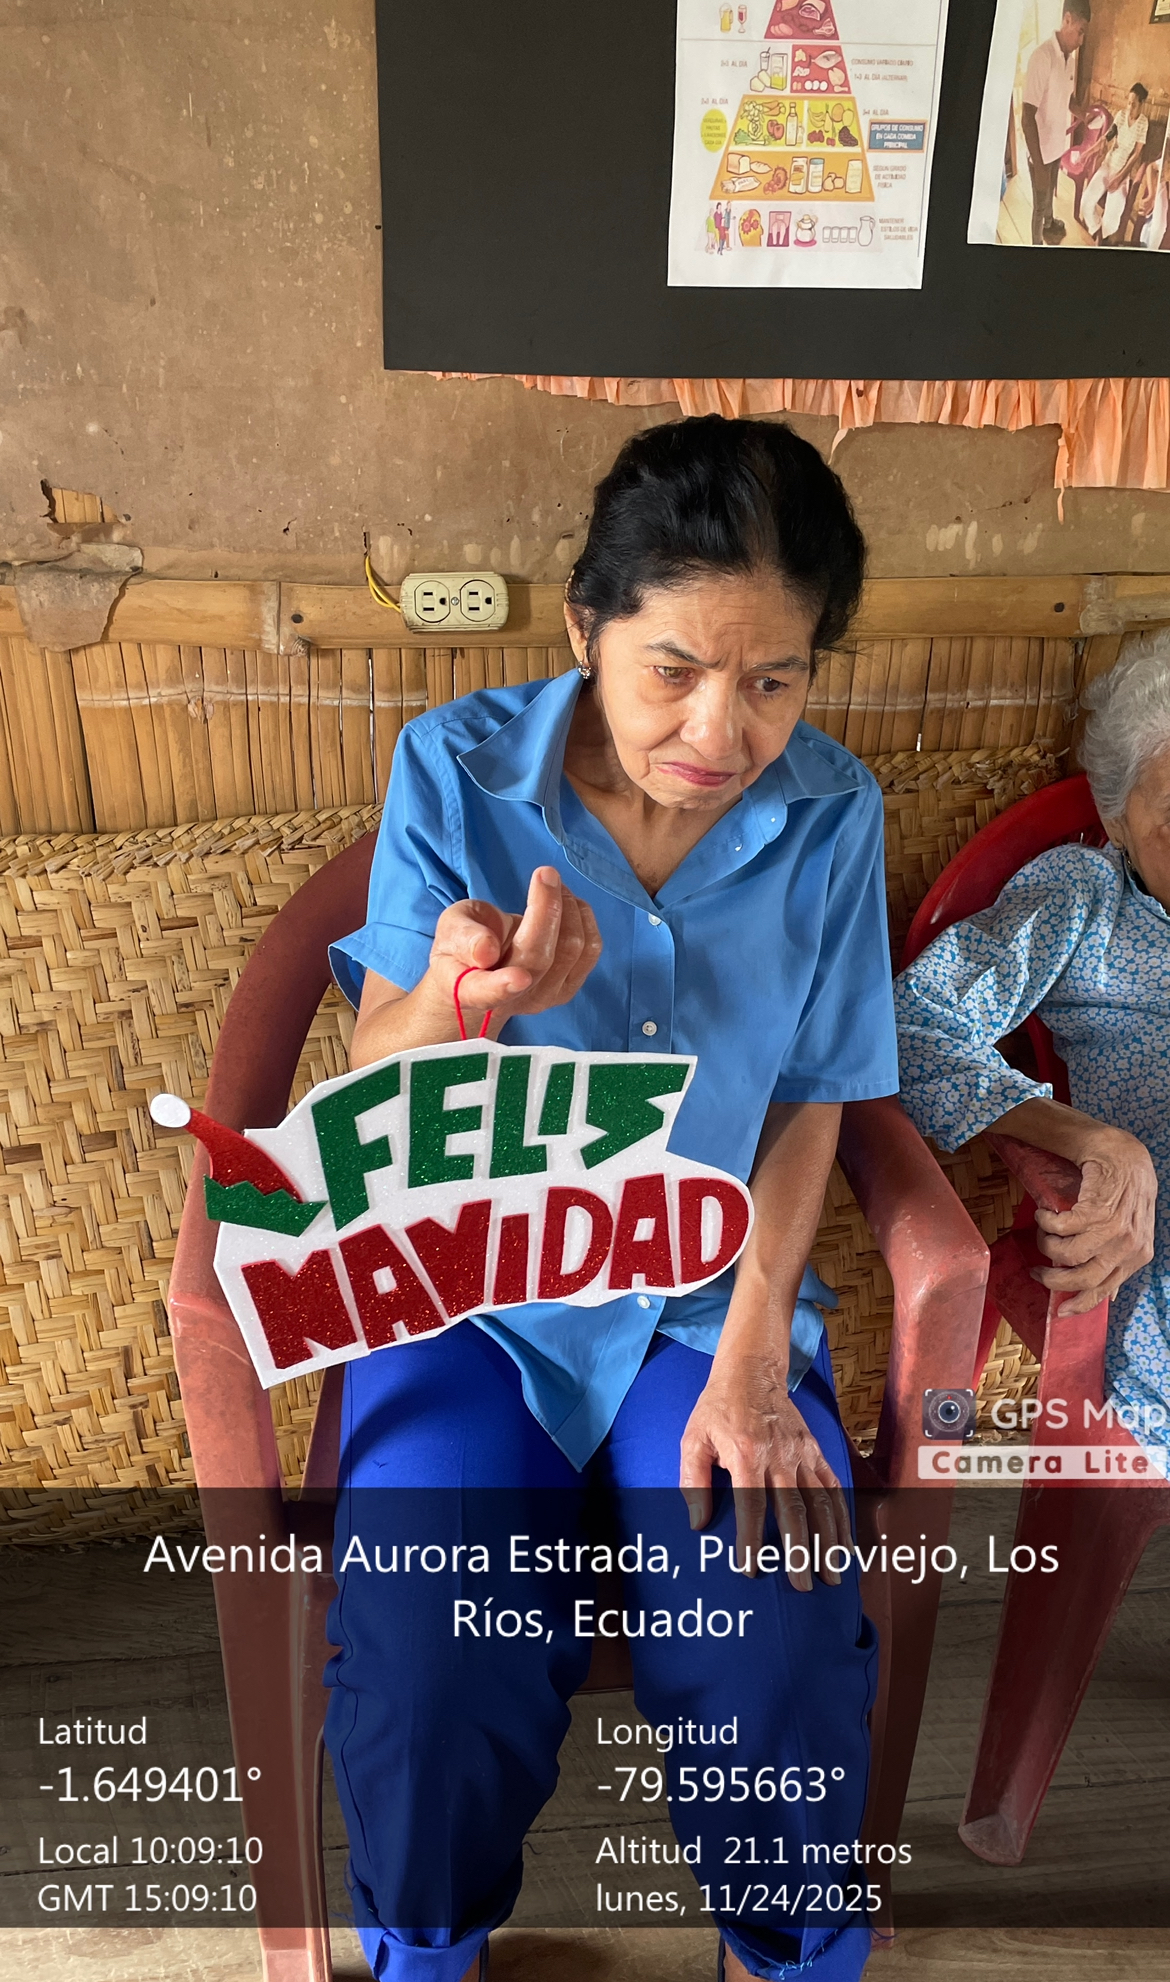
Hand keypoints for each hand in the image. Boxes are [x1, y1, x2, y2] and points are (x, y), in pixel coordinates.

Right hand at [424, 866, 601, 1029]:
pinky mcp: (568, 988)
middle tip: (545, 873)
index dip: (503, 987)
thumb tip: (486, 951)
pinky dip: (582, 917)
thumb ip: (463, 937)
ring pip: (570, 950)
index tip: (519, 978)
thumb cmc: (462, 946)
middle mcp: (511, 1001)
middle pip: (538, 958)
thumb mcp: (449, 930)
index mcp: (471, 990)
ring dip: (567, 907)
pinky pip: (589, 950)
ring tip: (551, 885)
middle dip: (546, 909)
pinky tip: (566, 903)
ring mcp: (543, 998)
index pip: (487, 993)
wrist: (483, 968)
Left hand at [680, 1356, 851, 1591]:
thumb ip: (693, 1480)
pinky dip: (842, 1518)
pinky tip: (845, 1544)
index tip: (751, 1568)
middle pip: (793, 1509)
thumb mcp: (694, 1438)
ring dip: (828, 1541)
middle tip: (800, 1585)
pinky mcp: (815, 1452)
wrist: (752, 1371)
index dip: (751, 1537)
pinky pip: (833, 1488)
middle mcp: (779, 1455)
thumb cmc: (718, 1408)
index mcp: (746, 1453)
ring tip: (831, 1575)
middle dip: (799, 1550)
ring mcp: (802, 1454)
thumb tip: (697, 1522)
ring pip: (820, 1502)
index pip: (751, 1503)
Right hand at [1032, 1127, 1156, 1315]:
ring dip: (1047, 1244)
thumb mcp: (1129, 1230)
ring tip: (1043, 1232)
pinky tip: (1045, 1213)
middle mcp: (1128, 1247)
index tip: (1059, 1310)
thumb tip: (1105, 1295)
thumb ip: (1117, 1259)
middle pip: (1083, 1279)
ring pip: (1067, 1255)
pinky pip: (1060, 1228)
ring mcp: (1114, 1230)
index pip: (1105, 1290)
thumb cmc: (1124, 1190)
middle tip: (1037, 1271)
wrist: (1123, 1154)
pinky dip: (1046, 1222)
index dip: (1079, 1304)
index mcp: (1138, 1256)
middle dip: (1053, 1279)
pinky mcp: (1097, 1210)